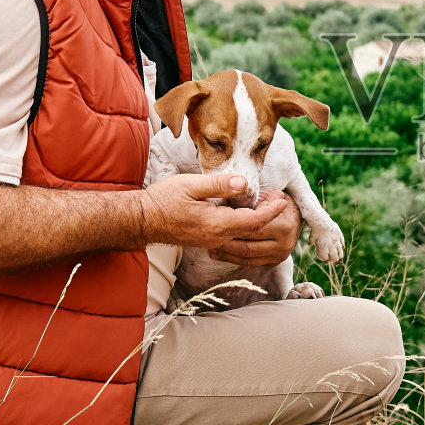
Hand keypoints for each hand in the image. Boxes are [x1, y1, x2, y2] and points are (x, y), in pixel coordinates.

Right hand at [140, 173, 288, 248]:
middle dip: (268, 215)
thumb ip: (219, 185)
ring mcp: (211, 241)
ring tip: (267, 205)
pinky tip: (244, 212)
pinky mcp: (206, 240)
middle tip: (280, 200)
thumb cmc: (164, 200)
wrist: (141, 220)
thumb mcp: (192, 185)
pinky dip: (243, 225)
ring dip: (257, 221)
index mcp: (217, 224)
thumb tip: (243, 183)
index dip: (271, 211)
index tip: (283, 200)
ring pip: (242, 234)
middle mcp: (217, 237)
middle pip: (252, 229)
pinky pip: (231, 236)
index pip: (254, 220)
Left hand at [209, 188, 300, 266]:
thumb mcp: (270, 195)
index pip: (253, 228)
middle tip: (208, 237)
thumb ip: (256, 198)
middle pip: (248, 245)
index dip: (232, 226)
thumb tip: (236, 189)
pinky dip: (232, 259)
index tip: (215, 221)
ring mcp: (279, 255)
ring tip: (209, 247)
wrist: (295, 216)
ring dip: (226, 253)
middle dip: (226, 242)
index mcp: (283, 226)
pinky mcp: (274, 262)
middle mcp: (283, 243)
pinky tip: (218, 254)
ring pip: (247, 257)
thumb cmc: (277, 202)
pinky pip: (249, 263)